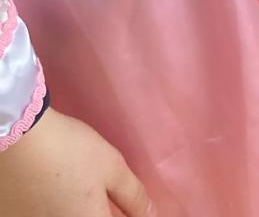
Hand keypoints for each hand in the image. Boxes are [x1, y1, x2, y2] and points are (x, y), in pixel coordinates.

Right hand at [0, 108, 153, 216]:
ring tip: (75, 187)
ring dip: (77, 209)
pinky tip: (55, 191)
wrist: (18, 139)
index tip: (125, 204)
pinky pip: (46, 216)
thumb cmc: (70, 152)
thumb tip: (149, 214)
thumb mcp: (111, 167)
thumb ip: (133, 196)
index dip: (125, 214)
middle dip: (101, 210)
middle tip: (100, 193)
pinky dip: (54, 209)